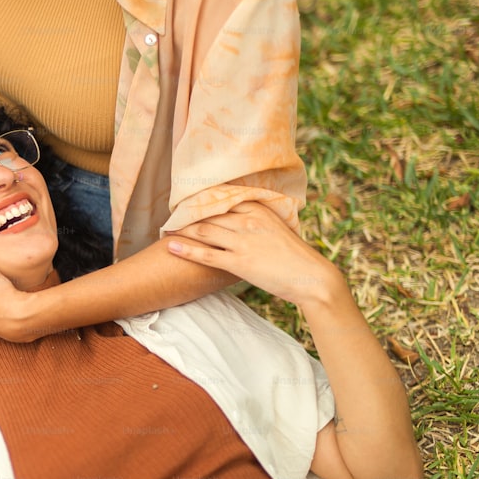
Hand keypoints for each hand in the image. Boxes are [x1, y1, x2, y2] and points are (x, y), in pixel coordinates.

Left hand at [165, 202, 342, 307]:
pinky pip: (205, 254)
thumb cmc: (297, 257)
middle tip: (171, 216)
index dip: (203, 202)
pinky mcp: (238, 262)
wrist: (312, 277)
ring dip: (181, 229)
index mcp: (259, 210)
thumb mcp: (278, 230)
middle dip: (188, 215)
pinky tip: (170, 245)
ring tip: (166, 228)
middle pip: (209, 215)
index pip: (223, 201)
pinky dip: (185, 249)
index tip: (187, 202)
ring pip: (203, 231)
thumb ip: (259, 223)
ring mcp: (242, 241)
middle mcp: (248, 221)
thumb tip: (244, 223)